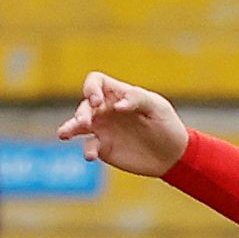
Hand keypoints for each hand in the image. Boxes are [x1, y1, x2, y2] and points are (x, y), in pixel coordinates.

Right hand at [57, 71, 189, 177]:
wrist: (174, 155)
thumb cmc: (167, 125)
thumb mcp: (157, 107)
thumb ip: (137, 99)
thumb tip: (117, 105)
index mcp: (118, 94)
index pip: (96, 82)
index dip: (91, 87)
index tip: (97, 101)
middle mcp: (106, 110)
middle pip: (85, 105)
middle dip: (82, 112)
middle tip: (86, 123)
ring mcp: (103, 129)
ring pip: (77, 125)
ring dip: (70, 128)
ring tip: (64, 134)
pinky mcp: (104, 148)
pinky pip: (89, 146)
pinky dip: (87, 150)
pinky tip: (90, 156)